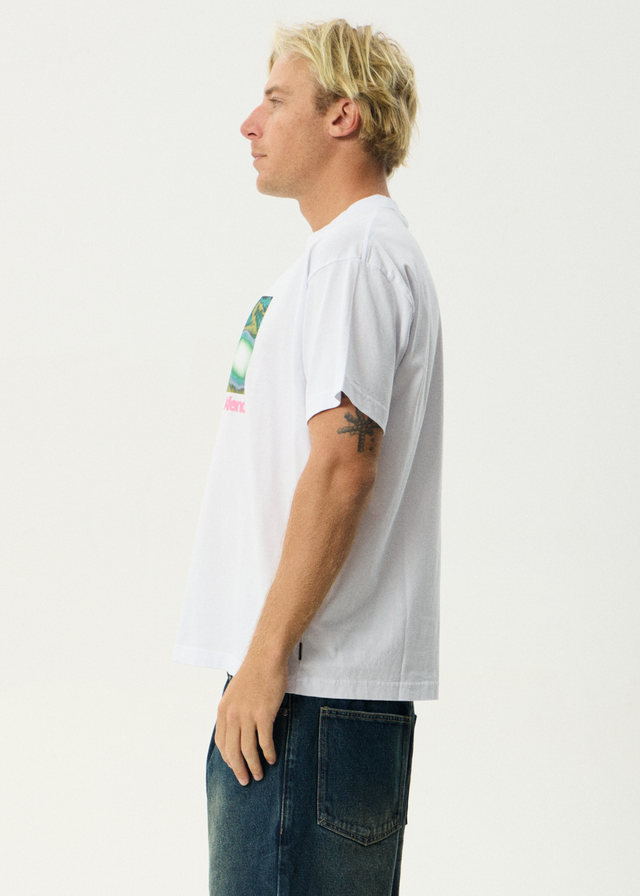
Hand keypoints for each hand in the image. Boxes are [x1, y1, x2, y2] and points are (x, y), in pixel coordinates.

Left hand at [214, 657, 287, 784]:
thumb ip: (232, 711)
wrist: (265, 658)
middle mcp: (232, 715)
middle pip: (233, 751)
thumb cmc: (253, 674)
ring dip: (254, 766)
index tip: (235, 767)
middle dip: (239, 769)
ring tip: (259, 774)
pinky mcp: (264, 714)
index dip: (228, 758)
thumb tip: (235, 730)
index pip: (221, 743)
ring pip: (248, 749)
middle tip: (245, 780)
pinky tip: (272, 759)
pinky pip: (265, 741)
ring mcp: (248, 715)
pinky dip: (268, 753)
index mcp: (223, 711)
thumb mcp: (234, 694)